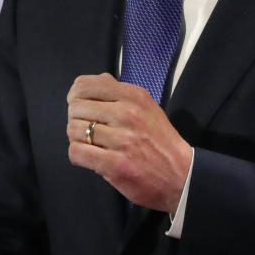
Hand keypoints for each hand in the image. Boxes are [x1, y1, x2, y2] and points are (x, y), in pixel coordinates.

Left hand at [66, 73, 191, 212]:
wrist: (182, 176)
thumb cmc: (160, 141)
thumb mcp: (147, 107)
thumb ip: (120, 92)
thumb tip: (97, 79)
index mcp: (133, 96)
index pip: (84, 85)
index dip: (75, 96)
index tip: (80, 106)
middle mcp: (127, 113)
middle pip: (76, 107)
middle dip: (76, 119)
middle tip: (87, 130)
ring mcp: (122, 139)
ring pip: (73, 129)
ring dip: (76, 138)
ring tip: (90, 144)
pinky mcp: (115, 164)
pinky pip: (77, 152)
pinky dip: (77, 155)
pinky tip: (89, 158)